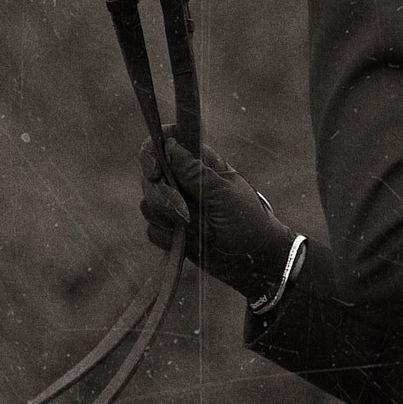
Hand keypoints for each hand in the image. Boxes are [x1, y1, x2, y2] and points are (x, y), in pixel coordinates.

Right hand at [139, 131, 297, 301]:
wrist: (253, 262)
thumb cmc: (247, 221)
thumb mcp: (222, 194)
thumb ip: (194, 172)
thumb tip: (170, 144)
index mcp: (200, 163)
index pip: (167, 141)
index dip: (152, 152)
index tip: (154, 172)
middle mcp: (184, 180)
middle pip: (150, 177)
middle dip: (164, 198)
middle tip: (186, 215)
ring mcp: (176, 205)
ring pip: (149, 204)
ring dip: (170, 221)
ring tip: (199, 230)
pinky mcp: (171, 229)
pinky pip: (153, 230)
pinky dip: (170, 238)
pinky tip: (192, 242)